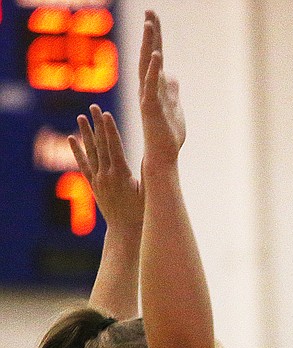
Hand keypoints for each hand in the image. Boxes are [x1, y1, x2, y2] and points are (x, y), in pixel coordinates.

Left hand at [69, 105, 142, 233]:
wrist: (126, 231)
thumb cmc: (143, 213)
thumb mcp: (149, 194)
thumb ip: (149, 176)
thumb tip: (157, 159)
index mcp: (121, 175)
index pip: (114, 147)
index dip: (110, 129)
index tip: (106, 114)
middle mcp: (106, 175)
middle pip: (100, 145)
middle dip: (97, 125)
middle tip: (94, 107)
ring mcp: (98, 180)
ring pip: (90, 152)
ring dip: (85, 133)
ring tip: (81, 116)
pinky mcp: (94, 185)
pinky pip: (83, 165)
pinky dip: (77, 151)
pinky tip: (71, 139)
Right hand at [138, 10, 185, 165]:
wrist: (163, 154)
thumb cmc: (167, 134)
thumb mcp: (175, 108)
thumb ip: (172, 91)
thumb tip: (172, 76)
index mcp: (155, 86)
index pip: (155, 56)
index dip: (155, 38)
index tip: (153, 18)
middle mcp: (148, 87)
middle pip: (147, 54)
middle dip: (150, 33)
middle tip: (150, 12)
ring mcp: (148, 95)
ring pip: (146, 65)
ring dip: (149, 44)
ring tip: (150, 24)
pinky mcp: (151, 106)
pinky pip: (151, 84)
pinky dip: (153, 69)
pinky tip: (156, 54)